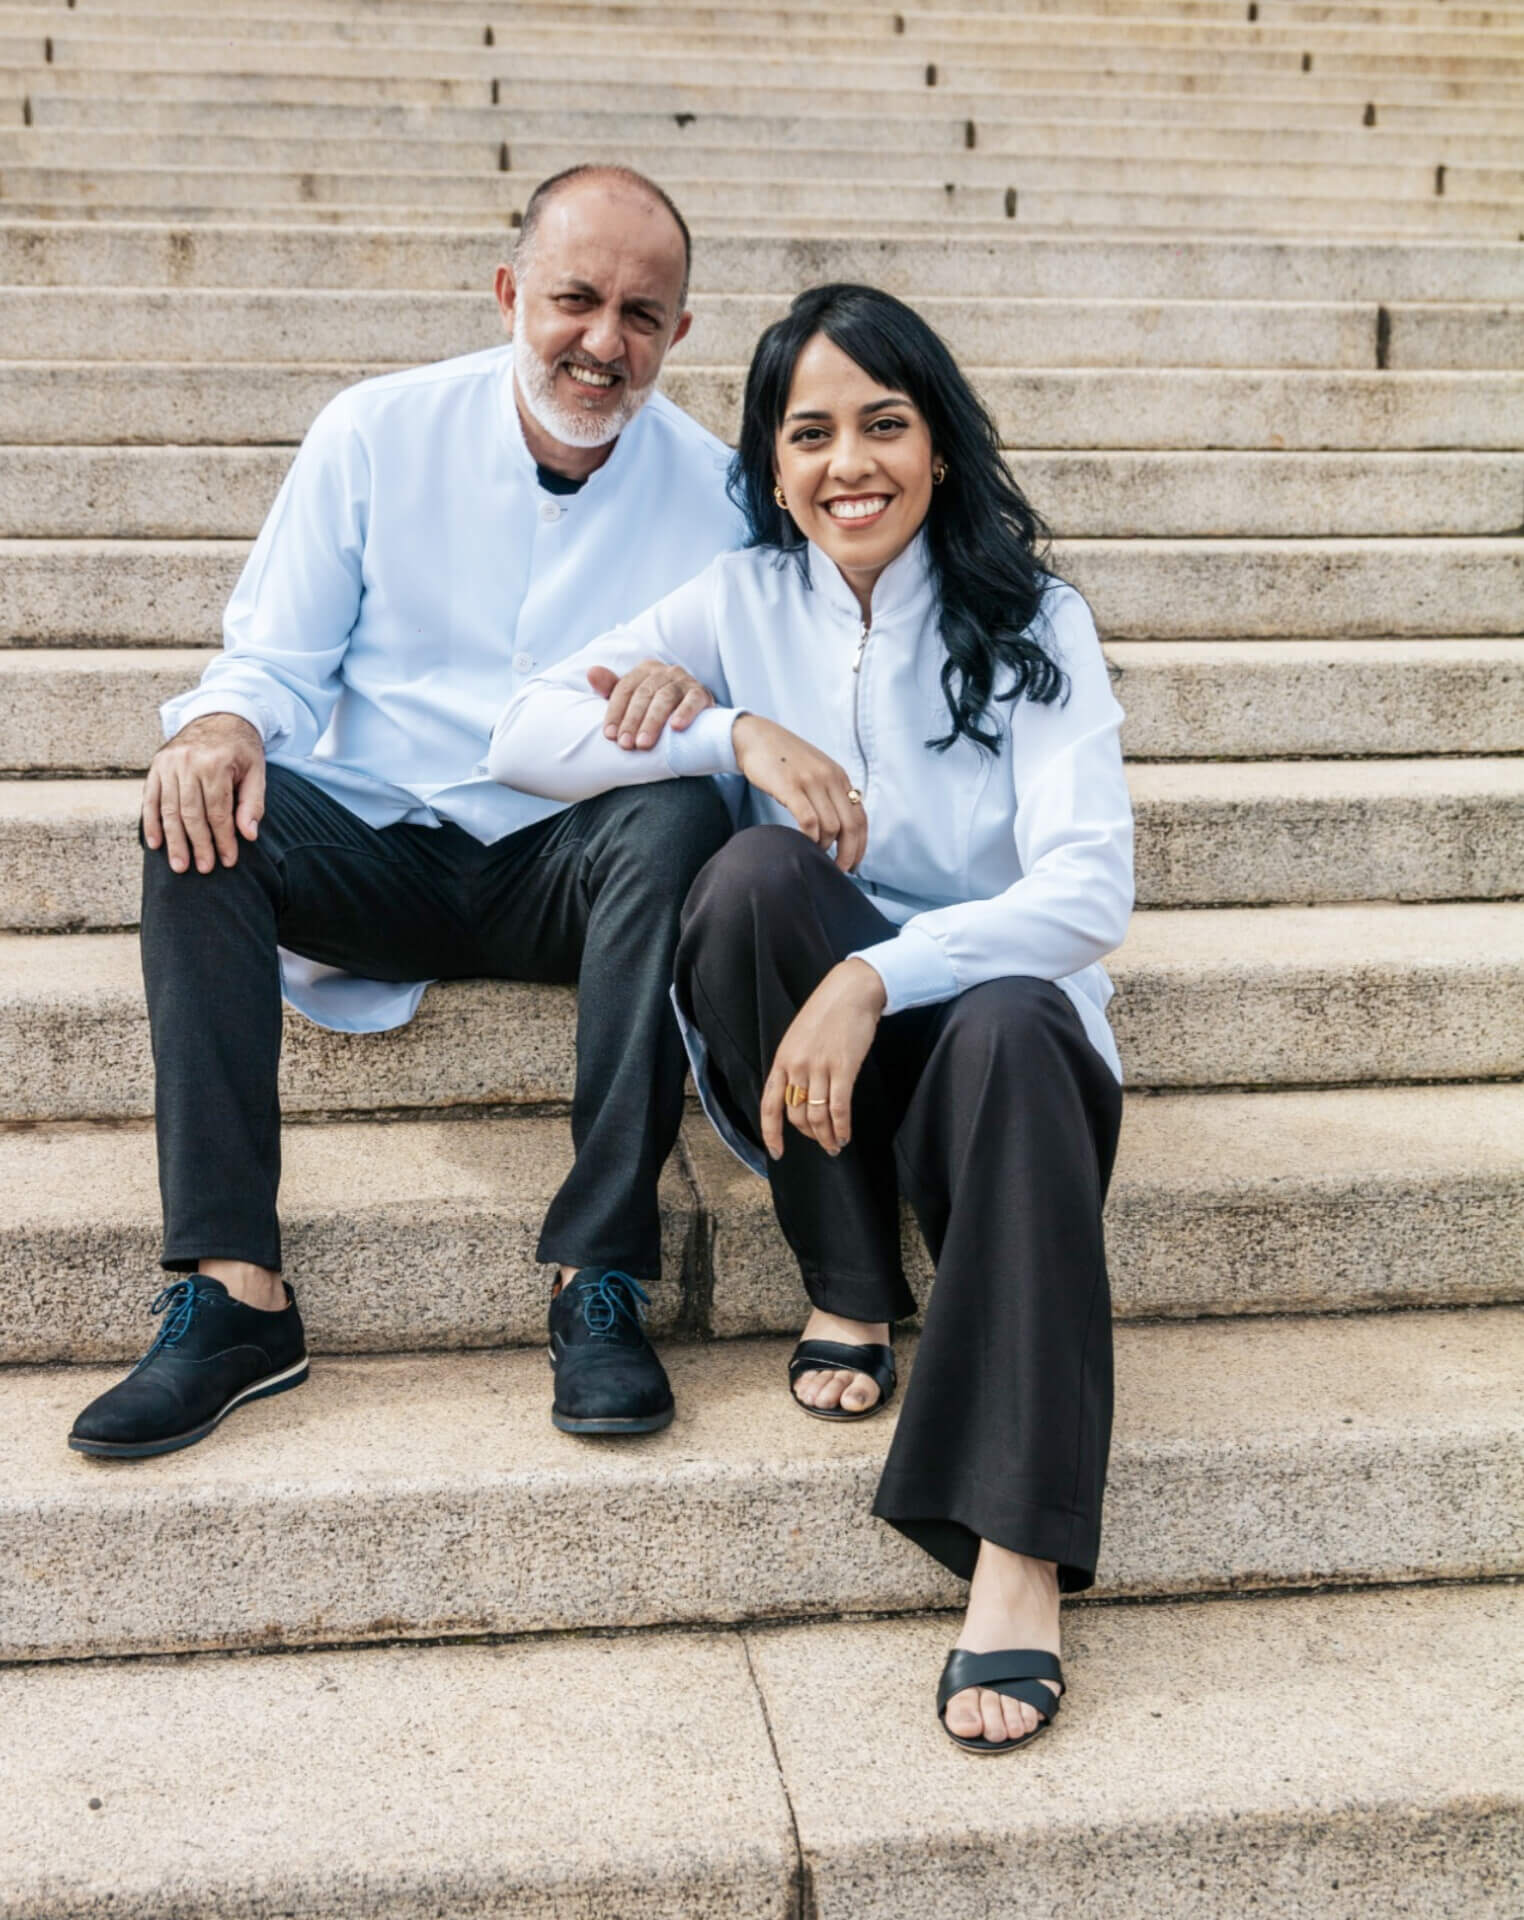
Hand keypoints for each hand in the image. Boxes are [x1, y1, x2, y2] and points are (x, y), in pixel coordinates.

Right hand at [142, 712, 265, 874]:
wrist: (219, 716)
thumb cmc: (241, 750)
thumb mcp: (257, 772)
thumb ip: (253, 803)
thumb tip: (247, 836)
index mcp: (215, 763)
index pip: (218, 811)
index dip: (223, 839)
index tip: (228, 861)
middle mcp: (188, 762)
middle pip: (191, 813)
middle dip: (198, 845)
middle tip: (204, 869)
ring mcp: (168, 763)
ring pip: (169, 809)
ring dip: (174, 840)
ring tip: (180, 866)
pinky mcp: (156, 765)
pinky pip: (150, 798)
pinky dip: (151, 822)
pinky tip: (156, 844)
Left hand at [587, 659, 714, 749]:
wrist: (697, 719)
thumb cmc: (658, 710)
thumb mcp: (633, 700)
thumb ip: (611, 688)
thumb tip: (591, 672)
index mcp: (645, 670)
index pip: (625, 688)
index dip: (615, 712)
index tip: (609, 735)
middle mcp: (665, 671)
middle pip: (643, 694)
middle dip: (632, 721)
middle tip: (625, 745)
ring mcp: (685, 681)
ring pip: (665, 698)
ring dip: (652, 722)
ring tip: (644, 744)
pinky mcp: (702, 694)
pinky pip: (693, 701)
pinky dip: (685, 713)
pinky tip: (676, 728)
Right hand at [732, 713, 867, 873]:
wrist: (755, 737)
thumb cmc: (784, 759)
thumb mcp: (816, 771)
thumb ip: (830, 793)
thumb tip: (840, 828)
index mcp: (839, 777)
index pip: (860, 817)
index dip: (860, 845)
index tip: (854, 864)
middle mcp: (830, 778)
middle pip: (851, 826)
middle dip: (848, 853)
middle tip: (839, 870)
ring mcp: (811, 781)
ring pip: (831, 826)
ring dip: (825, 847)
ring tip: (815, 854)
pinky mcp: (790, 786)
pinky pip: (808, 820)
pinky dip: (809, 837)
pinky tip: (803, 843)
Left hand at [760, 958, 887, 1159]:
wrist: (850, 990)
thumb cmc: (826, 1013)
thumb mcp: (797, 1038)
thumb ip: (794, 1065)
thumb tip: (798, 1096)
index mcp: (782, 1060)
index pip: (769, 1106)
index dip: (771, 1133)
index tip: (777, 1152)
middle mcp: (797, 1066)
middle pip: (797, 1116)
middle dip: (810, 1136)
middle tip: (823, 1143)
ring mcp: (820, 1067)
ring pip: (818, 1116)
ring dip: (828, 1137)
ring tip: (836, 1145)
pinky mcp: (844, 1068)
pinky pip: (839, 1108)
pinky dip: (842, 1127)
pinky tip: (846, 1134)